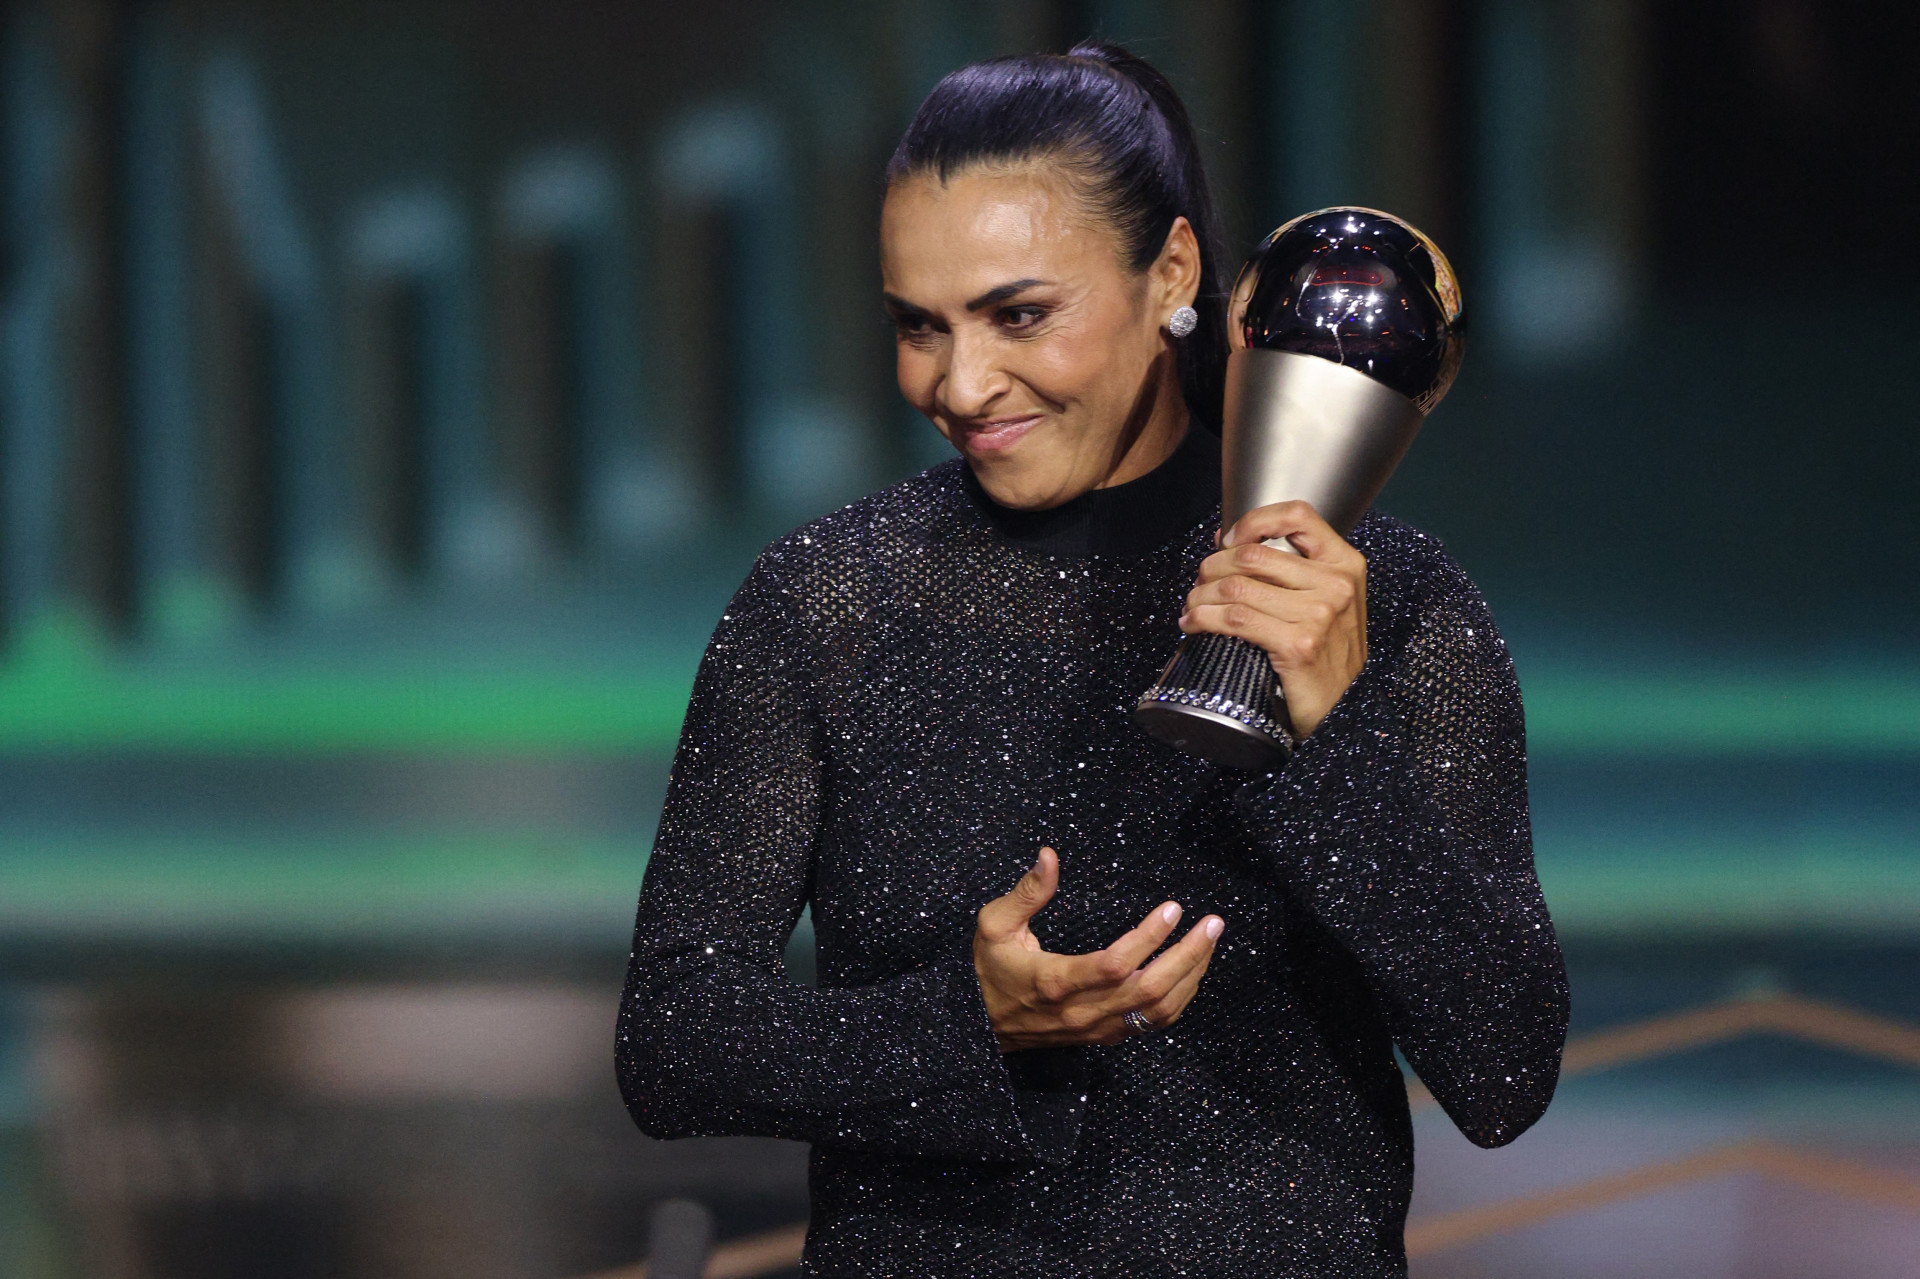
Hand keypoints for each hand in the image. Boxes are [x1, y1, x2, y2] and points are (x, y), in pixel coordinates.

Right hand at [973, 846, 1223, 1050]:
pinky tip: (1192, 970)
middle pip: (1150, 991)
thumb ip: (1026, 892)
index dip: (1149, 937)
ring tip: (1209, 940)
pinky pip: (1154, 1022)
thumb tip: (1049, 855)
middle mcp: (1082, 1010)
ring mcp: (1098, 1027)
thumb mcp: (994, 925)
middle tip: (1212, 923)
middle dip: (1188, 955)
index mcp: (1055, 981)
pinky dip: (1181, 997)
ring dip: (1191, 975)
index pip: (1115, 965)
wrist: (981, 1027)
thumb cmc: (989, 971)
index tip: (1173, 908)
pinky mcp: (1106, 1035)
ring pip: (1159, 1010)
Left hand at [1179, 500, 1366, 738]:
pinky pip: (1234, 618)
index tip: (1228, 540)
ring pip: (1236, 586)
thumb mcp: (1327, 603)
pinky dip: (1203, 619)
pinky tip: (1194, 625)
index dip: (1254, 520)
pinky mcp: (1298, 644)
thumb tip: (1227, 540)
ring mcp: (1319, 614)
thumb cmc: (1328, 656)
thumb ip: (1291, 571)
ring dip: (1201, 595)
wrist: (1344, 711)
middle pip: (1252, 553)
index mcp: (1345, 564)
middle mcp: (1336, 584)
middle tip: (1200, 584)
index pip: (1297, 515)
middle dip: (1212, 567)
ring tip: (1192, 607)